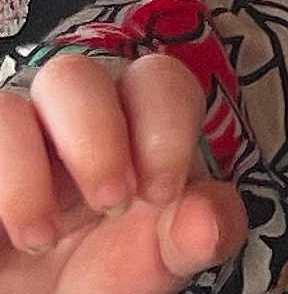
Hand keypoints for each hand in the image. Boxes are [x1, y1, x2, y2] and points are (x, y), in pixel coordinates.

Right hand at [0, 52, 245, 293]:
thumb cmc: (103, 275)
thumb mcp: (160, 260)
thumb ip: (201, 232)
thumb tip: (206, 221)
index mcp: (132, 128)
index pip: (156, 80)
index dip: (164, 125)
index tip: (161, 193)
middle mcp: (69, 122)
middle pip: (76, 75)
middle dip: (97, 137)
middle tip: (111, 203)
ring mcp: (15, 141)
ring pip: (7, 104)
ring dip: (26, 172)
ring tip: (41, 240)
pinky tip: (4, 238)